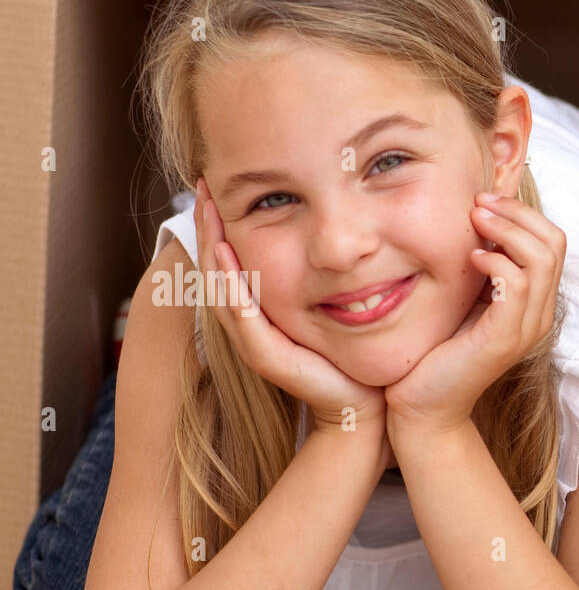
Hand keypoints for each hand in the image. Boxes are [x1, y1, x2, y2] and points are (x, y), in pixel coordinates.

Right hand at [194, 177, 389, 451]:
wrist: (363, 406)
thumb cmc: (352, 356)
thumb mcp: (335, 306)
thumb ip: (326, 277)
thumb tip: (340, 234)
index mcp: (261, 310)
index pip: (232, 260)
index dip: (222, 224)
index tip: (218, 183)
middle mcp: (250, 324)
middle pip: (217, 267)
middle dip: (208, 225)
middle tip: (204, 184)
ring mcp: (255, 341)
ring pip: (221, 286)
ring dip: (211, 246)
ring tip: (205, 208)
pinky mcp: (268, 357)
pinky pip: (242, 314)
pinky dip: (231, 283)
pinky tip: (226, 253)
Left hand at [384, 191, 563, 439]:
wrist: (423, 404)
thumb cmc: (437, 350)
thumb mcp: (465, 298)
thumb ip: (480, 268)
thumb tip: (474, 218)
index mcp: (535, 302)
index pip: (554, 241)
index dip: (523, 213)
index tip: (484, 202)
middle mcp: (539, 314)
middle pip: (556, 243)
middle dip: (518, 213)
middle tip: (478, 204)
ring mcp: (525, 328)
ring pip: (542, 259)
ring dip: (507, 230)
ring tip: (474, 222)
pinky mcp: (503, 339)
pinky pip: (517, 285)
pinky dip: (496, 261)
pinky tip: (470, 257)